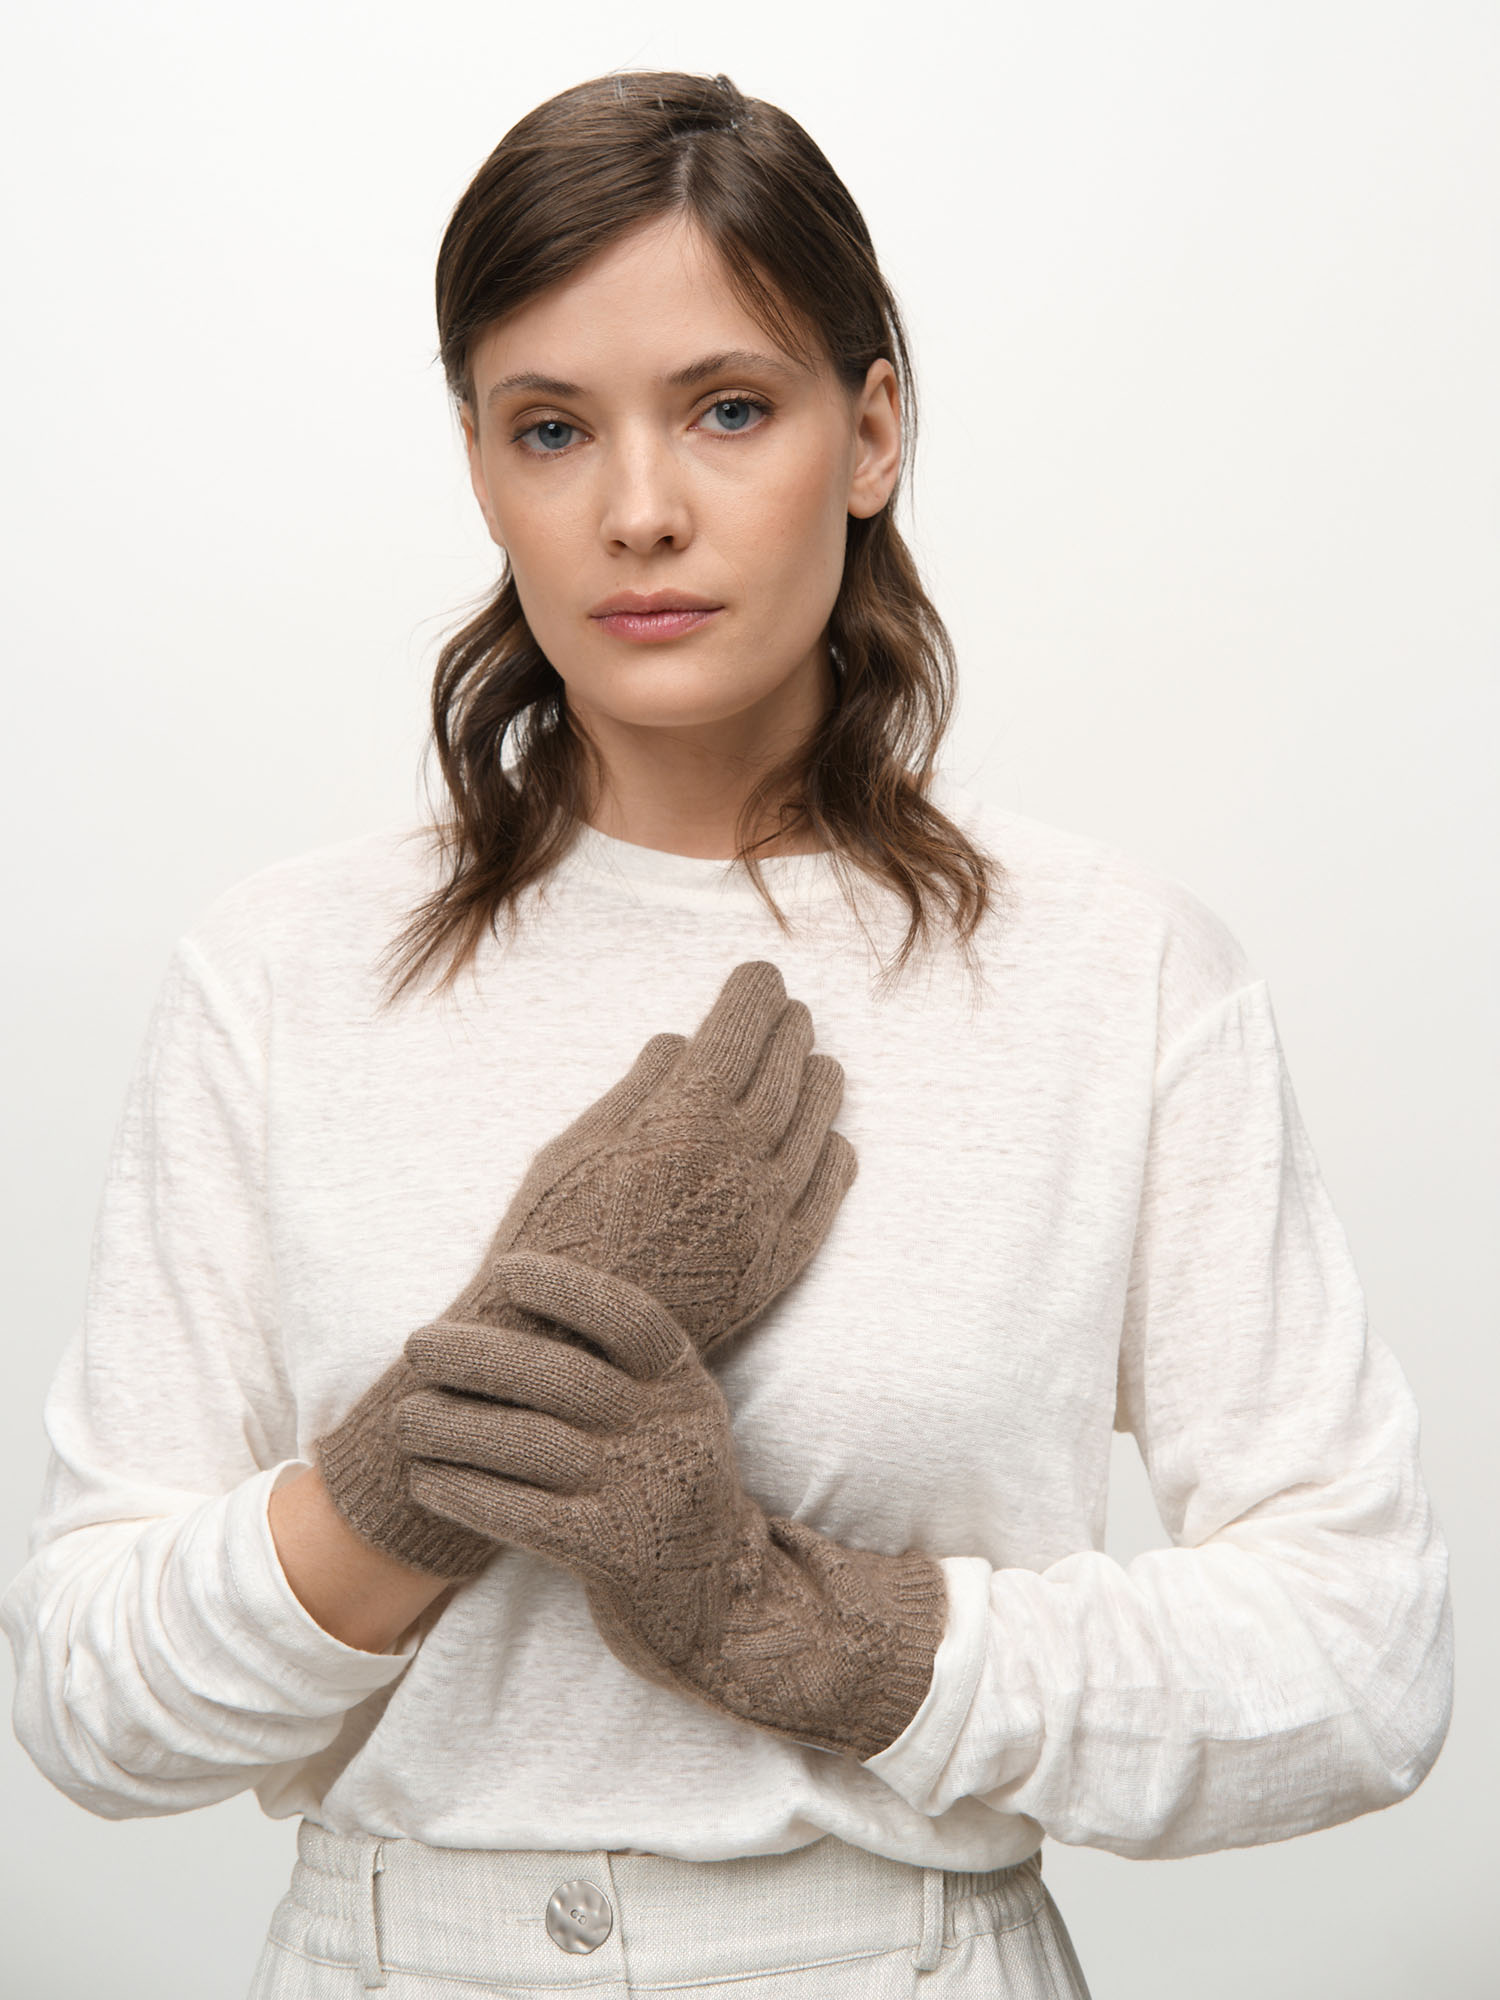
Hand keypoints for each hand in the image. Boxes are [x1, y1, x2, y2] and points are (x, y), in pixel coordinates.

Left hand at [398, 1251, 947, 1759]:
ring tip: (404, 1419)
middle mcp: (670, 1430)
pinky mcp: (615, 1553)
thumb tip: (509, 1315)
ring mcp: (644, 1492)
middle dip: (479, 1355)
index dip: (567, 1288)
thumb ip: (618, 1371)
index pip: (629, 1318)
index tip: (504, 1270)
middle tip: (418, 1345)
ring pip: (531, 1444)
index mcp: (683, 1384)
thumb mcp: (668, 1417)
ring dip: (454, 1426)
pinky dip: (466, 1492)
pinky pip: (523, 1514)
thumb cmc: (663, 1485)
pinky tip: (427, 1480)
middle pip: (562, 1377)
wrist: (722, 1599)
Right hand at [446, 957, 855, 1357]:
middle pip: (786, 1068)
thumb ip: (638, 1090)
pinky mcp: (779, 1263)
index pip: (741, 1029)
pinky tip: (832, 1140)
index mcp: (686, 1115)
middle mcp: (740, 1157)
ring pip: (818, 1123)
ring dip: (819, 1081)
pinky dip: (834, 1155)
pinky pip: (827, 1193)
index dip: (755, 993)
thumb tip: (680, 1043)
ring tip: (816, 1061)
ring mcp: (768, 1212)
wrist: (568, 1353)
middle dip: (788, 1029)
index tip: (760, 975)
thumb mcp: (575, 1146)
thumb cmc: (552, 1240)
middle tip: (789, 1010)